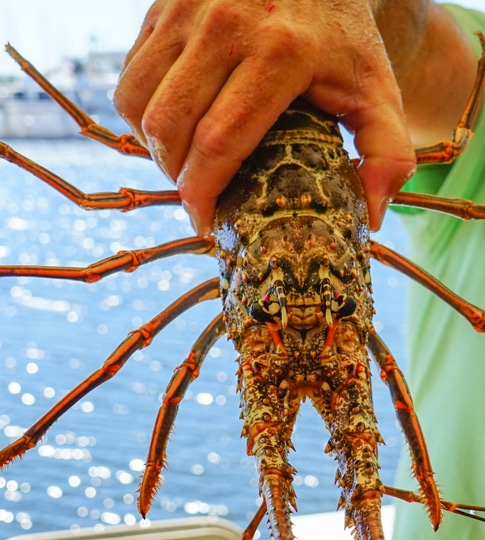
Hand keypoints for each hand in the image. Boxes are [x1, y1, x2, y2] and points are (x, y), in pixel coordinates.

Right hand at [114, 0, 415, 234]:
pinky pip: (129, 77)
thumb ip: (388, 154)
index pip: (219, 142)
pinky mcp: (162, 5)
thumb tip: (371, 216)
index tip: (206, 221)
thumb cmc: (344, 42)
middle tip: (198, 194)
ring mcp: (187, 10)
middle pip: (170, 127)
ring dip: (154, 147)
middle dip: (177, 177)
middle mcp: (226, 24)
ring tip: (185, 162)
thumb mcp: (377, 93)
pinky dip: (142, 114)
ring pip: (138, 103)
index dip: (203, 194)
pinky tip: (174, 124)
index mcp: (280, 52)